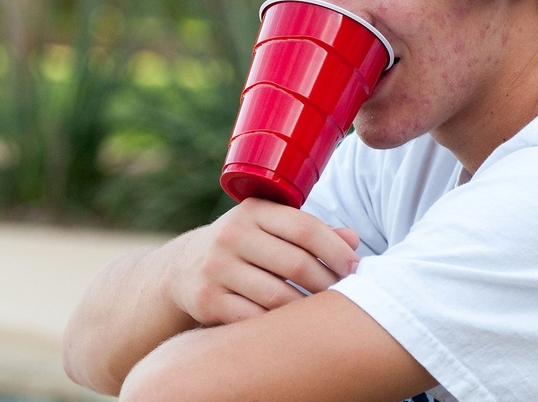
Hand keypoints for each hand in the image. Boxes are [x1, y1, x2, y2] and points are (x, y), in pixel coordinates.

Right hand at [166, 198, 360, 325]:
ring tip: (324, 313)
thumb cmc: (246, 245)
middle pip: (295, 264)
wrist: (182, 268)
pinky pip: (253, 318)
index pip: (304, 228)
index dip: (335, 249)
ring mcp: (216, 268)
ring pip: (277, 296)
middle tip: (345, 295)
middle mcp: (232, 236)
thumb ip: (311, 231)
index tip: (355, 267)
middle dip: (327, 283)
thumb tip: (353, 240)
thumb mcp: (271, 227)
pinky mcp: (207, 300)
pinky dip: (278, 324)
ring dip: (307, 308)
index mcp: (254, 211)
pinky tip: (293, 326)